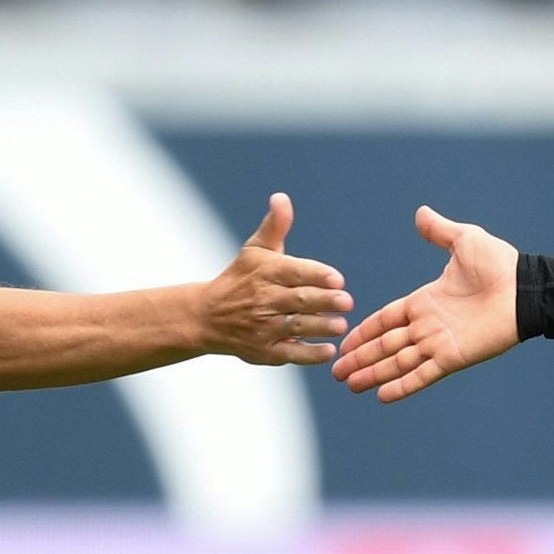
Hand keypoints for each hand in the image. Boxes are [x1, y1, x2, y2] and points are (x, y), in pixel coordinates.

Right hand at [201, 193, 351, 365]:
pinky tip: (329, 351)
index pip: (293, 272)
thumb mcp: (255, 250)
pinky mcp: (264, 352)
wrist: (206, 316)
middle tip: (347, 302)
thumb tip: (282, 198)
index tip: (338, 279)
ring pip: (296, 327)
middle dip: (324, 301)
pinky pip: (290, 354)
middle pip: (298, 300)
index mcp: (265, 272)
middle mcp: (263, 300)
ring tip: (341, 325)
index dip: (316, 275)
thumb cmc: (239, 279)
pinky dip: (309, 355)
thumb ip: (275, 225)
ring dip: (320, 327)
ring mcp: (263, 328)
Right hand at [333, 205, 518, 402]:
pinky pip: (422, 374)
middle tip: (335, 372)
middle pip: (385, 345)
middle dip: (360, 358)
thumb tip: (421, 212)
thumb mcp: (464, 241)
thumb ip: (439, 232)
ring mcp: (438, 343)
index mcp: (425, 301)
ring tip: (350, 385)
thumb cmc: (499, 265)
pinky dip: (403, 385)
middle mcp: (427, 326)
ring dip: (373, 374)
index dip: (364, 331)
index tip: (345, 343)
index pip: (385, 319)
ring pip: (397, 362)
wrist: (524, 288)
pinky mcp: (453, 357)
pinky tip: (382, 396)